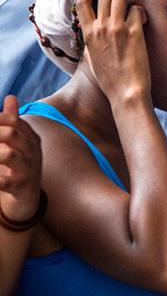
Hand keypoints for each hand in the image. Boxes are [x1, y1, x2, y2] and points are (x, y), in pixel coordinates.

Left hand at [0, 95, 42, 220]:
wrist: (28, 199)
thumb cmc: (18, 165)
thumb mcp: (18, 142)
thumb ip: (12, 120)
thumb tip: (11, 96)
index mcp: (30, 138)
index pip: (13, 121)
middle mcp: (33, 151)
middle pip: (11, 134)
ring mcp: (29, 169)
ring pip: (8, 155)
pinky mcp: (21, 187)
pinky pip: (4, 181)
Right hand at [74, 0, 150, 105]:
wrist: (125, 93)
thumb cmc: (112, 81)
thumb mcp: (94, 59)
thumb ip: (93, 43)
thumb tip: (94, 35)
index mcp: (89, 34)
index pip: (81, 2)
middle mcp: (100, 28)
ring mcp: (116, 29)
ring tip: (138, 2)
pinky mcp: (134, 33)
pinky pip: (137, 9)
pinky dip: (141, 10)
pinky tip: (143, 20)